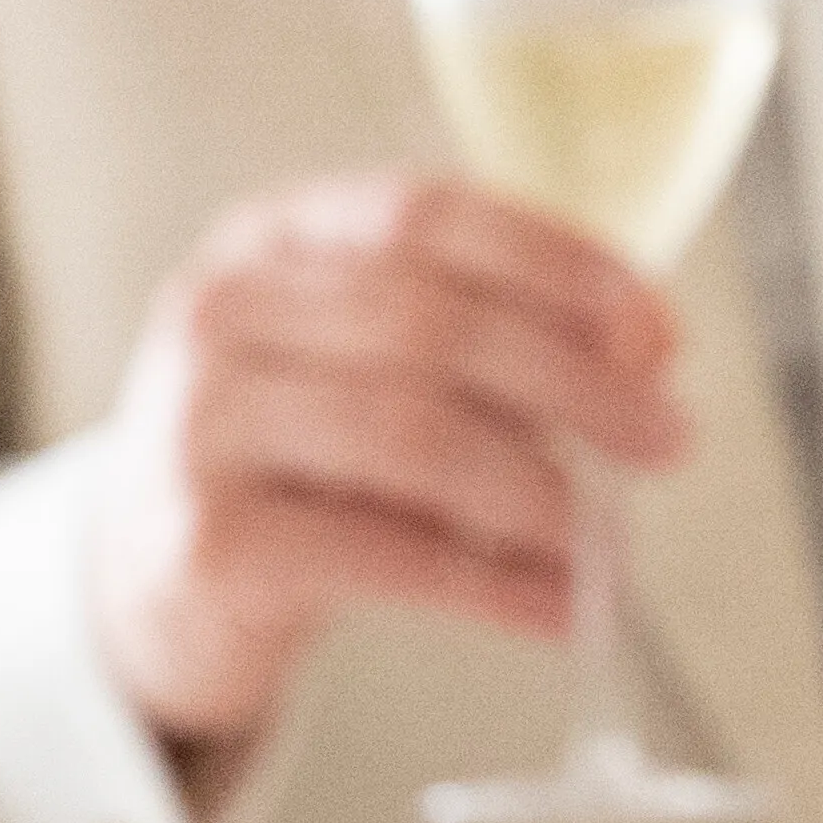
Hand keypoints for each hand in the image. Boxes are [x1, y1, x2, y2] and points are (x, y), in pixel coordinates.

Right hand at [70, 175, 683, 761]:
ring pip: (411, 437)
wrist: (151, 575)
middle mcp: (221, 310)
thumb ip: (502, 336)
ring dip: (539, 494)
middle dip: (577, 387)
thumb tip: (650, 347)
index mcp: (275, 237)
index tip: (657, 330)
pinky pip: (381, 554)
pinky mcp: (201, 539)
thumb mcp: (381, 364)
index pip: (429, 215)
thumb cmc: (303, 454)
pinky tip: (560, 608)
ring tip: (613, 544)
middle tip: (670, 442)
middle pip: (434, 327)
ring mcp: (198, 422)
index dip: (559, 264)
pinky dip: (492, 586)